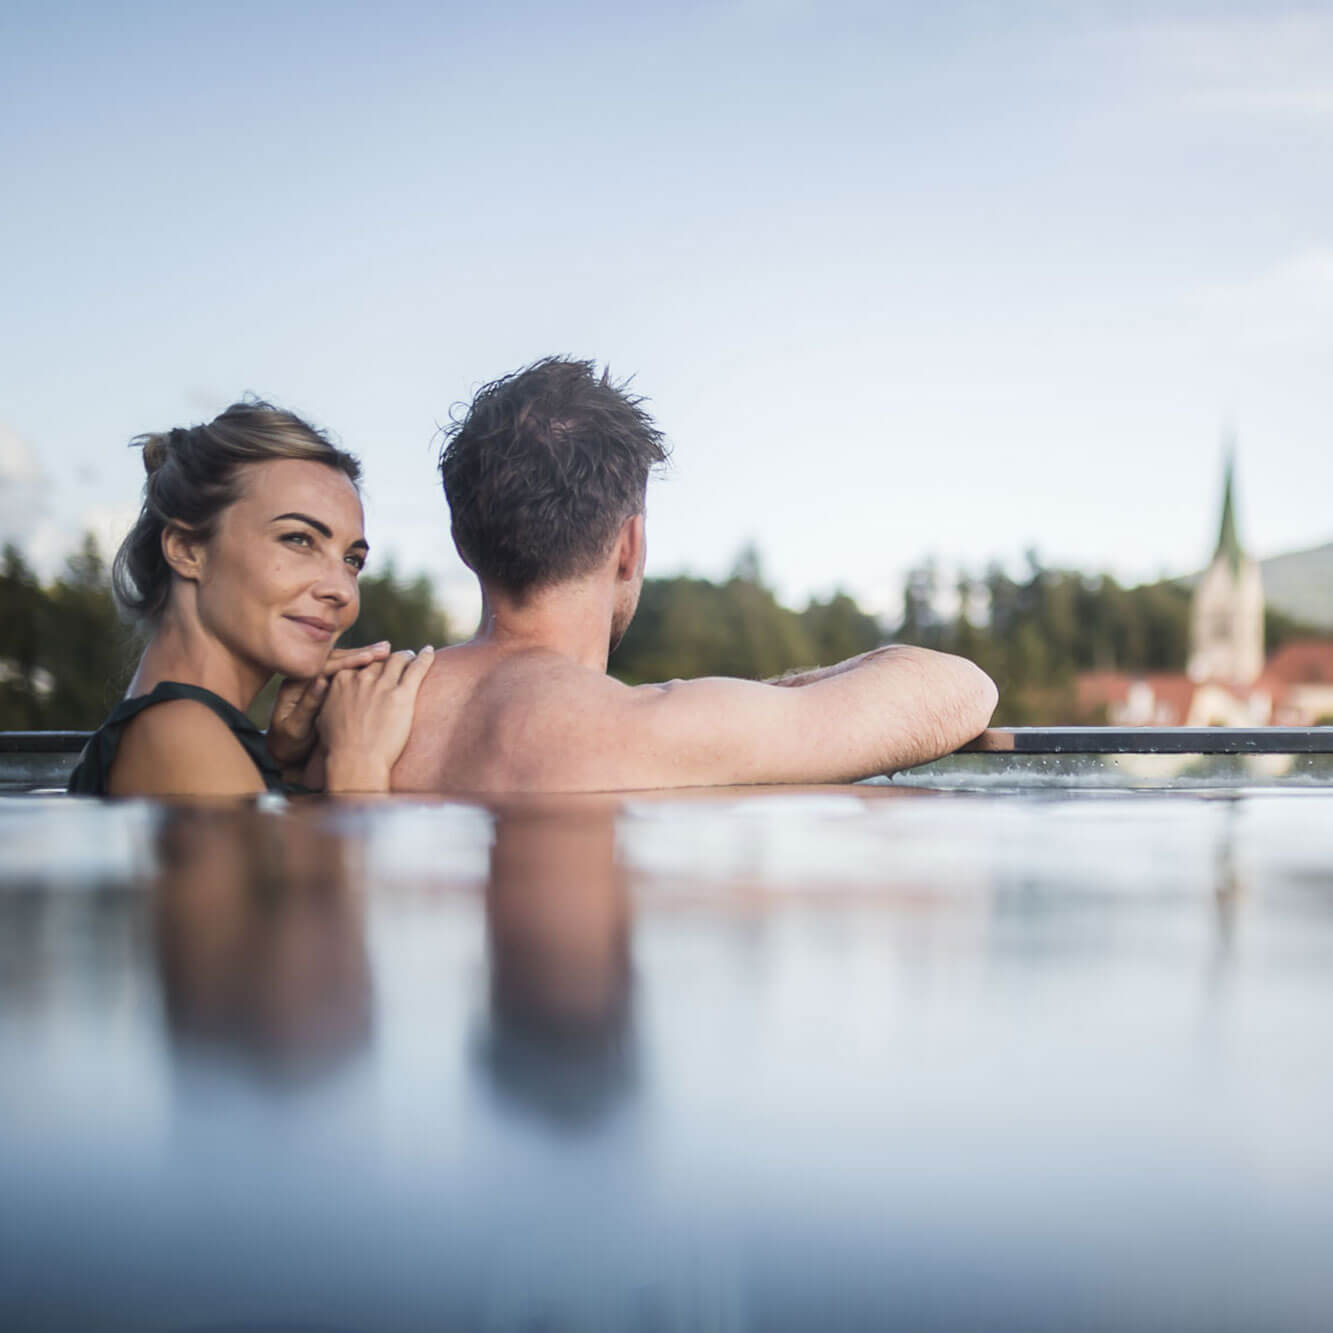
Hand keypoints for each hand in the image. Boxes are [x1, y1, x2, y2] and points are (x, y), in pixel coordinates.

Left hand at [266, 642, 391, 769]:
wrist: (282, 752)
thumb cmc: (288, 744)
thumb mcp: (295, 727)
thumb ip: (308, 704)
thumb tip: (321, 681)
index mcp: (295, 684)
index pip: (325, 667)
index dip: (348, 661)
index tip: (370, 657)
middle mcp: (305, 678)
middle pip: (335, 659)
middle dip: (361, 653)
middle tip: (386, 647)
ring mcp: (314, 681)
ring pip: (341, 663)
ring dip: (363, 656)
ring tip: (385, 650)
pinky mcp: (323, 686)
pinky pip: (344, 672)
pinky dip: (361, 666)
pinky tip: (377, 663)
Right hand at [318, 647, 435, 791]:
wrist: (355, 760)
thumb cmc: (338, 746)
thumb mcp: (323, 717)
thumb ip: (327, 699)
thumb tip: (325, 690)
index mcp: (342, 680)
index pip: (359, 664)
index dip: (369, 665)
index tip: (375, 666)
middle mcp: (362, 678)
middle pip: (379, 661)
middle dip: (388, 658)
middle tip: (398, 659)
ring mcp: (382, 685)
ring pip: (398, 659)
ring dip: (407, 655)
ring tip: (413, 656)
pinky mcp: (402, 695)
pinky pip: (416, 668)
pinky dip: (425, 657)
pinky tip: (430, 651)